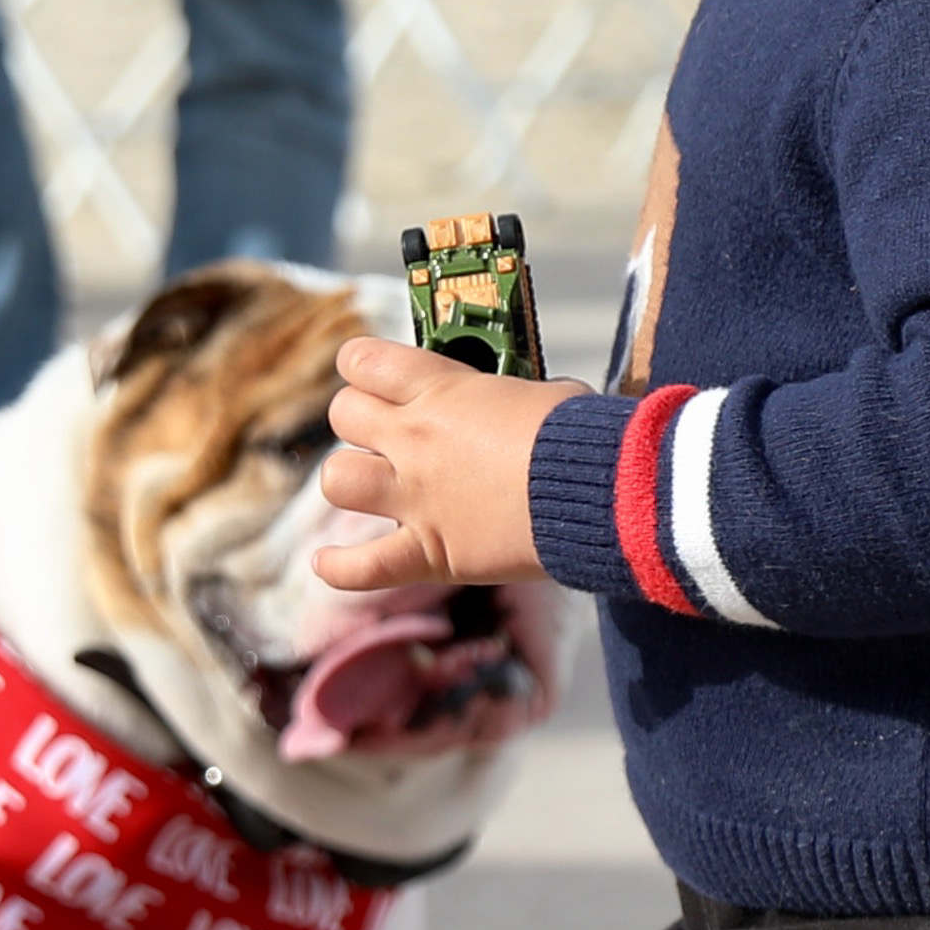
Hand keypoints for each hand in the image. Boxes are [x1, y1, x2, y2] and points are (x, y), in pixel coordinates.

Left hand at [316, 335, 565, 591]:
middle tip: (388, 433)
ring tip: (374, 485)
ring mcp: (417, 498)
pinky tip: (326, 563)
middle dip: (360, 419)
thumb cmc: (587, 436)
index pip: (363, 361)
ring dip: (351, 479)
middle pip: (343, 414)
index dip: (365, 367)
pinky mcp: (432, 552)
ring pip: (336, 479)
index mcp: (442, 390)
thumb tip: (517, 404)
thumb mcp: (545, 393)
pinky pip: (363, 567)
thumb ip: (510, 397)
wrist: (603, 493)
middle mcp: (416, 440)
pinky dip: (340, 568)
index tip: (381, 378)